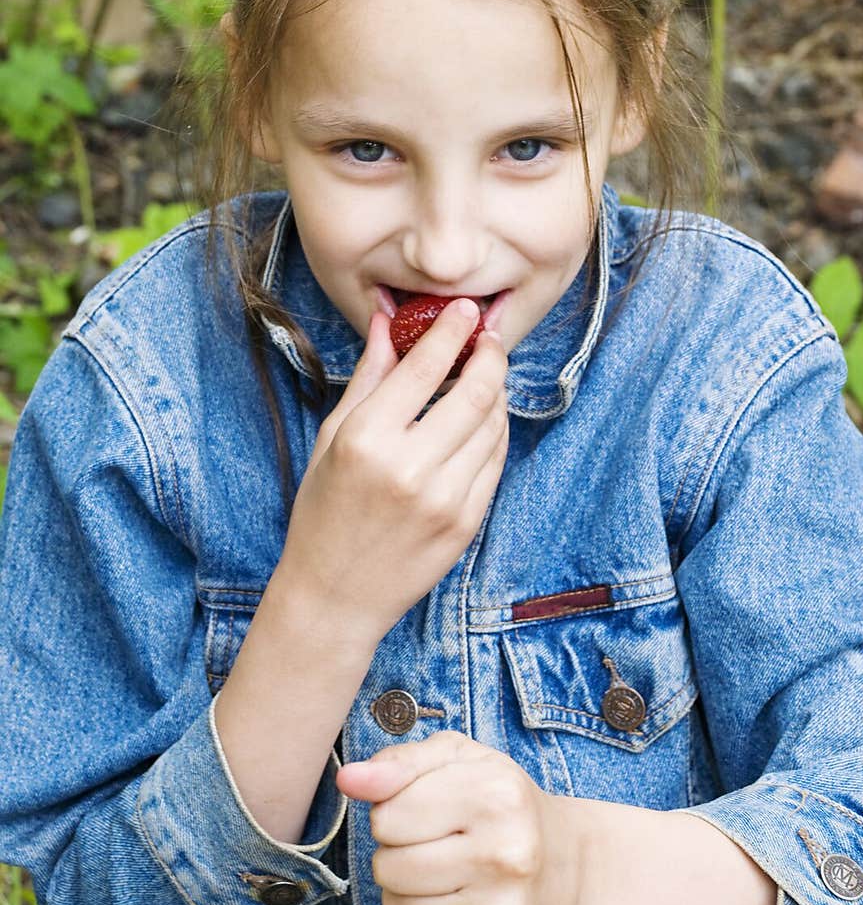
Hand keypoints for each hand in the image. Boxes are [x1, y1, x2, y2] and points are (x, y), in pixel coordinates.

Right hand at [277, 302, 508, 648]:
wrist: (335, 595)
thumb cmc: (323, 513)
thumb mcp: (332, 439)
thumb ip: (368, 378)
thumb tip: (388, 323)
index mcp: (367, 440)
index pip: (424, 367)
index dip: (451, 330)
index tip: (465, 310)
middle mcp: (410, 468)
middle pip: (475, 392)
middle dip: (489, 355)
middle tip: (488, 338)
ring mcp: (445, 499)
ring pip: (494, 425)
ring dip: (497, 392)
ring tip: (486, 375)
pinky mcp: (467, 523)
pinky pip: (496, 461)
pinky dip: (496, 431)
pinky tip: (485, 419)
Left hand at [336, 732, 578, 904]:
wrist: (570, 867)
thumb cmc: (502, 804)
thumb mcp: (458, 760)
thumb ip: (400, 762)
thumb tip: (349, 779)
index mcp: (496, 796)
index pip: (387, 818)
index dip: (394, 814)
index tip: (426, 813)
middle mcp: (507, 857)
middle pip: (388, 868)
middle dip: (398, 855)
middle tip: (435, 847)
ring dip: (406, 893)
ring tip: (446, 877)